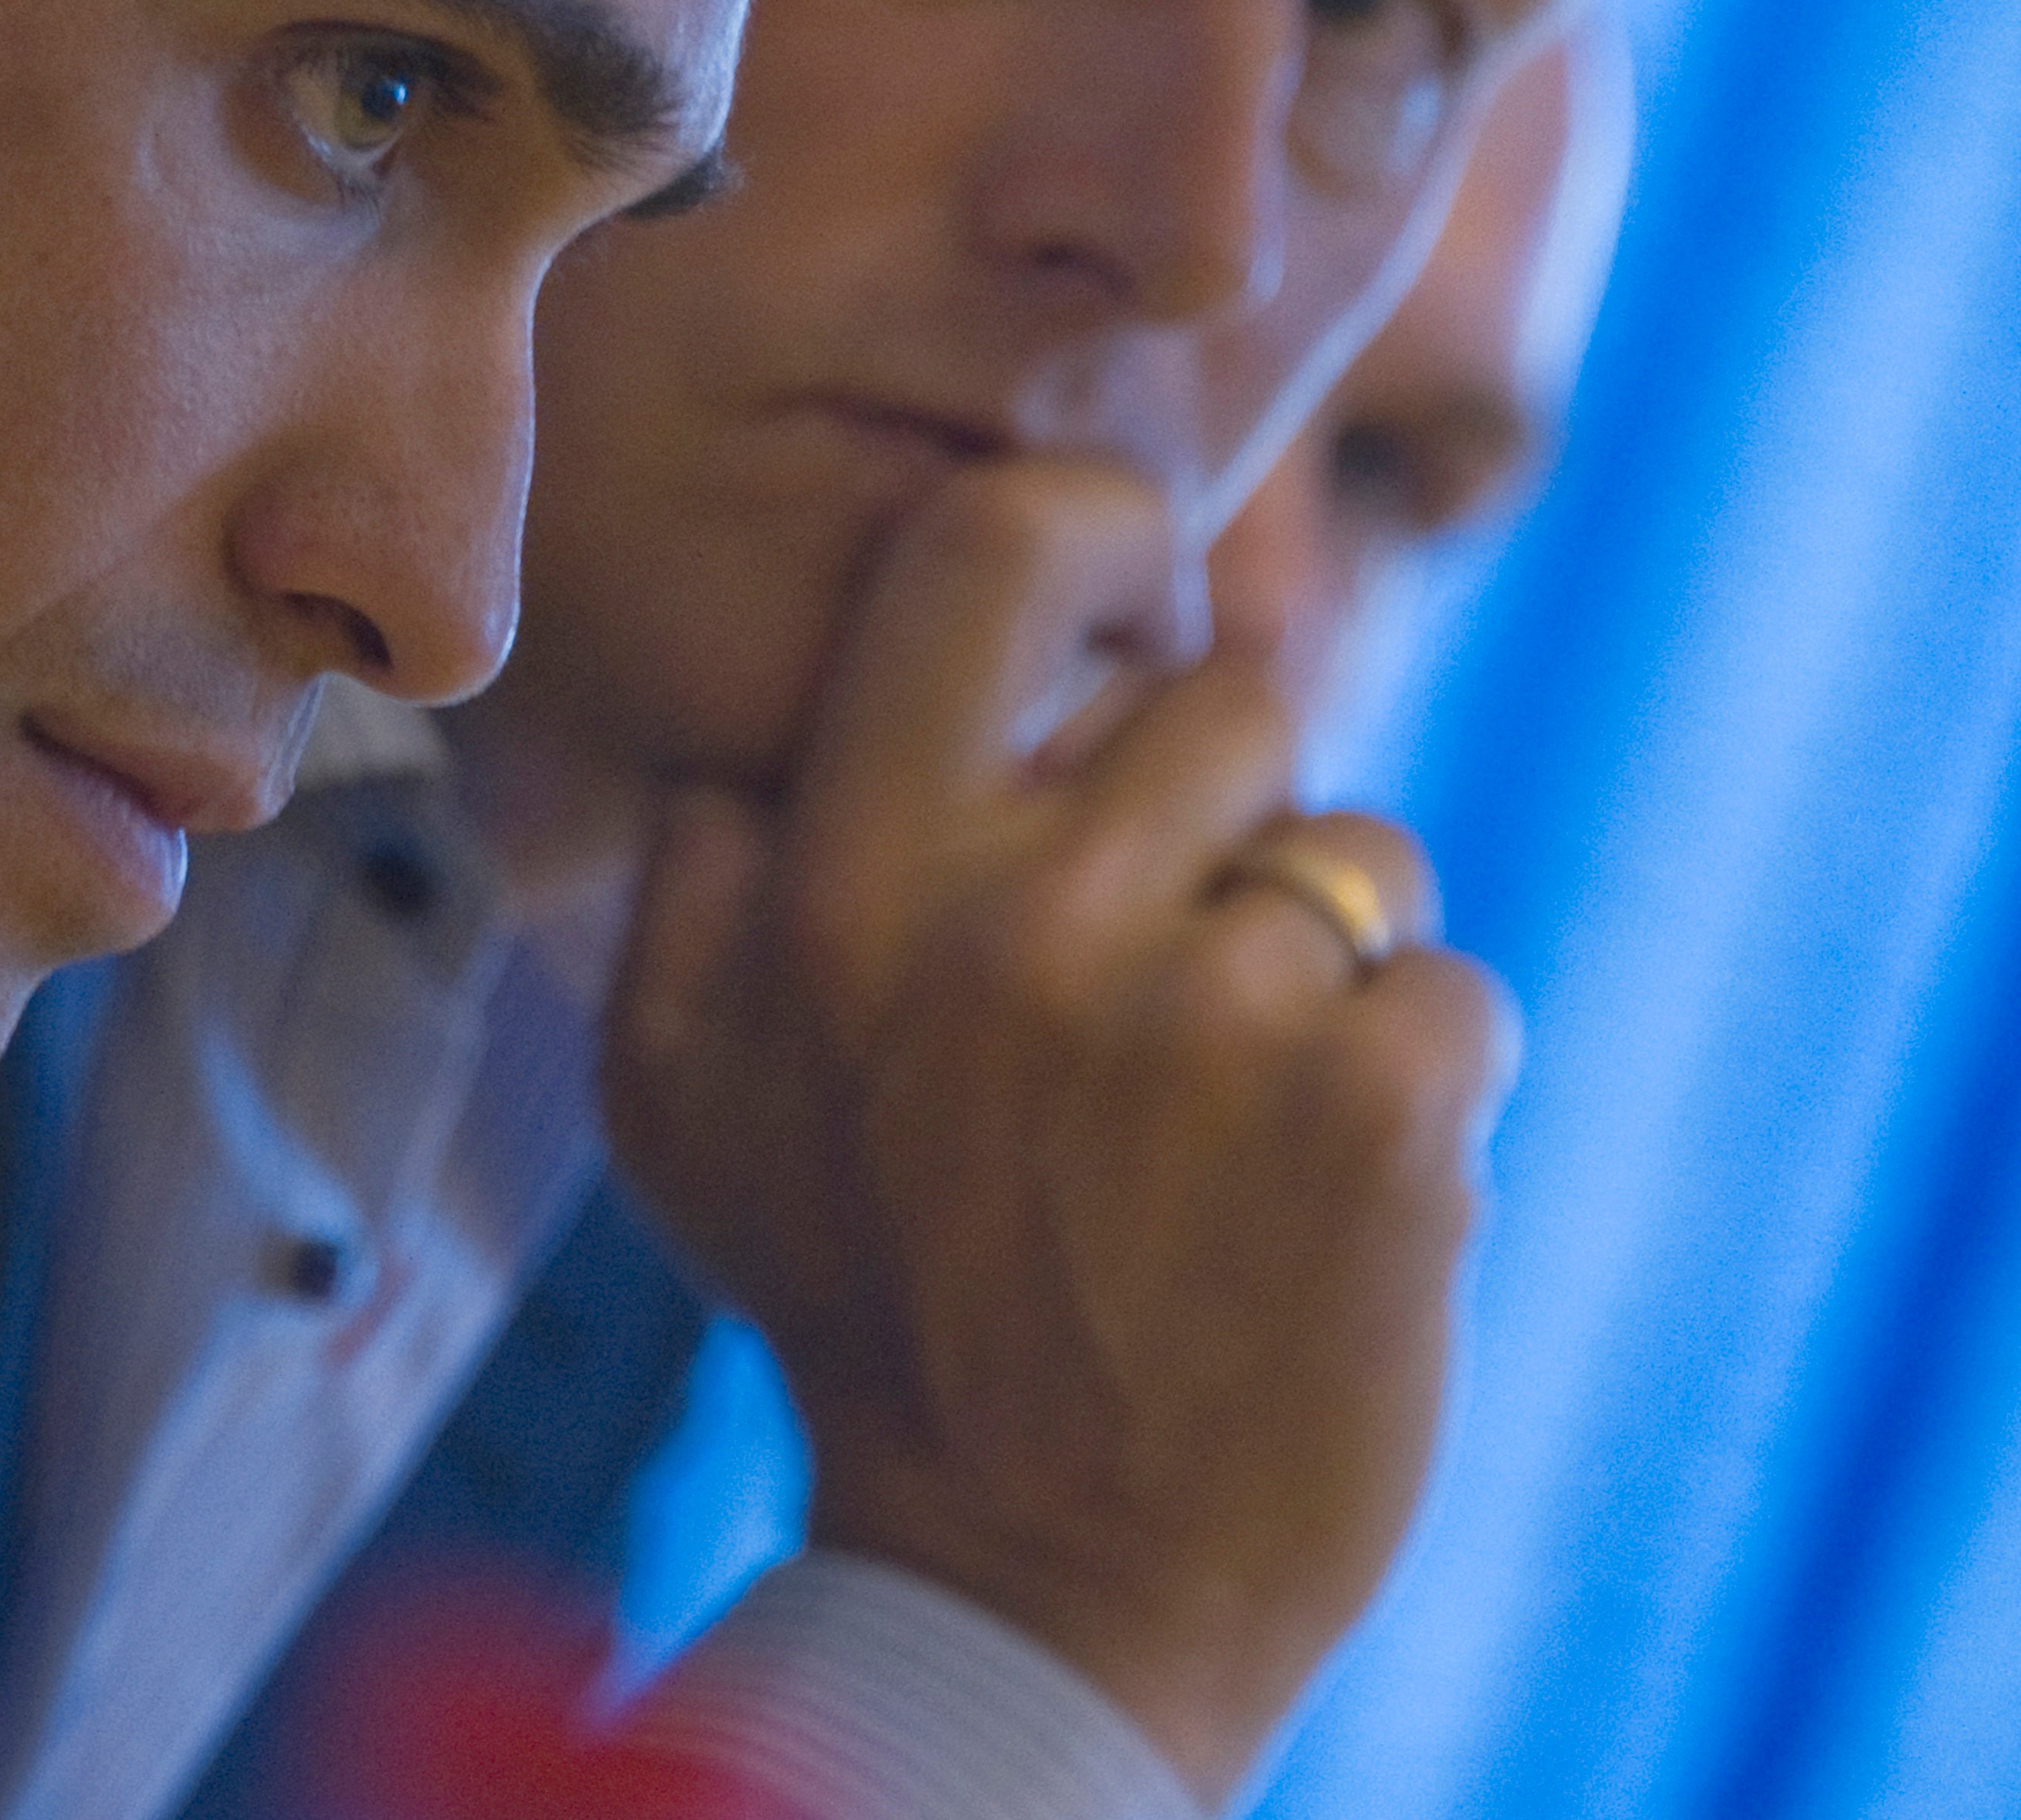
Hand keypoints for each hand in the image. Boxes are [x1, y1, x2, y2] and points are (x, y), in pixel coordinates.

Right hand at [604, 459, 1517, 1805]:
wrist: (1043, 1594)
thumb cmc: (868, 1302)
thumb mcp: (683, 1090)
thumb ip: (698, 868)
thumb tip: (755, 705)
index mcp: (849, 883)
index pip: (992, 551)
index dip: (1094, 541)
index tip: (1125, 618)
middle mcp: (1025, 922)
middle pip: (1229, 703)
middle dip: (1222, 826)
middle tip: (1163, 992)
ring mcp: (1214, 1015)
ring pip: (1354, 854)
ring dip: (1321, 971)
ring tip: (1231, 1127)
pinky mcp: (1384, 1113)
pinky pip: (1453, 987)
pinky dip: (1418, 1085)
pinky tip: (1322, 1203)